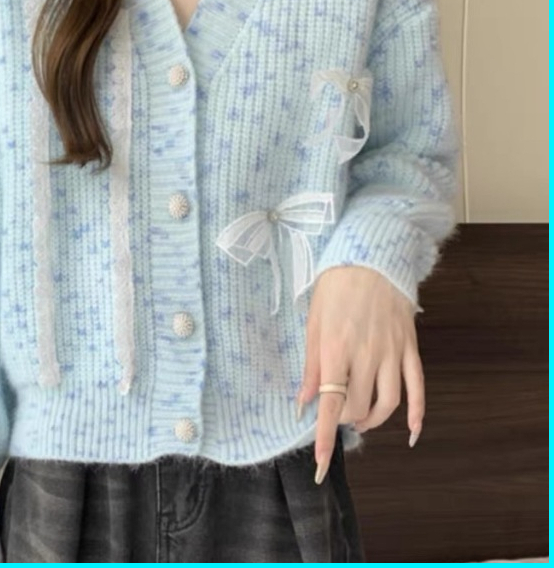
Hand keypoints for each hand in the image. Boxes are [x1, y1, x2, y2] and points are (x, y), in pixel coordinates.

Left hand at [297, 265, 424, 484]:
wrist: (370, 257)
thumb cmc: (334, 288)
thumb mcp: (313, 322)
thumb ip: (311, 365)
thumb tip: (303, 401)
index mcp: (336, 350)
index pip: (330, 404)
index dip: (325, 436)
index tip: (319, 464)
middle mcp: (366, 356)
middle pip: (357, 406)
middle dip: (344, 419)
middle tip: (335, 414)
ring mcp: (392, 353)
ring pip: (388, 403)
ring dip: (374, 420)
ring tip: (361, 420)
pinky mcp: (410, 348)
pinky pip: (418, 387)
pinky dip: (417, 413)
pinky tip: (411, 431)